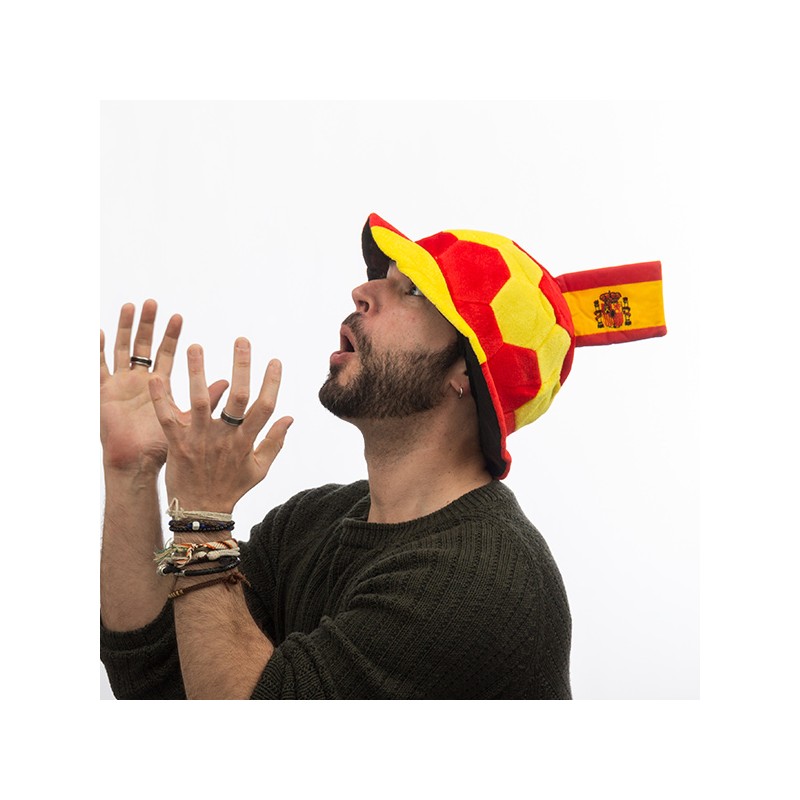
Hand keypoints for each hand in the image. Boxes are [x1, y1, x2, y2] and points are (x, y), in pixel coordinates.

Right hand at [100, 300, 227, 473]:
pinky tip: (99, 332)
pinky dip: (97, 351)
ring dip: (125, 329)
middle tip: (152, 302)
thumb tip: (229, 384)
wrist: (138, 465)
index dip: (171, 336)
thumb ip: (207, 400)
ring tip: (130, 307)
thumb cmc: (163, 447)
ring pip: (121, 350)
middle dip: (147, 325)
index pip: (166, 354)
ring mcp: (120, 386)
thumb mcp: (188, 419)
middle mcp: (138, 382)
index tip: (178, 316)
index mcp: (158, 386)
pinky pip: (98, 368)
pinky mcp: (104, 394)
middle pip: (142, 346)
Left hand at [148, 337, 292, 512]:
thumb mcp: (260, 468)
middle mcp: (225, 437)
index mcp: (246, 441)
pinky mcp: (176, 443)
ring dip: (196, 372)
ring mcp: (200, 439)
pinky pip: (168, 417)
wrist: (201, 512)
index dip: (272, 382)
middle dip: (241, 367)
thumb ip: (275, 441)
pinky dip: (161, 398)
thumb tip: (289, 416)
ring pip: (200, 401)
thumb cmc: (231, 488)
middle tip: (241, 340)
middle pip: (237, 397)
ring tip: (194, 346)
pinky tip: (155, 376)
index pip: (264, 406)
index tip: (275, 360)